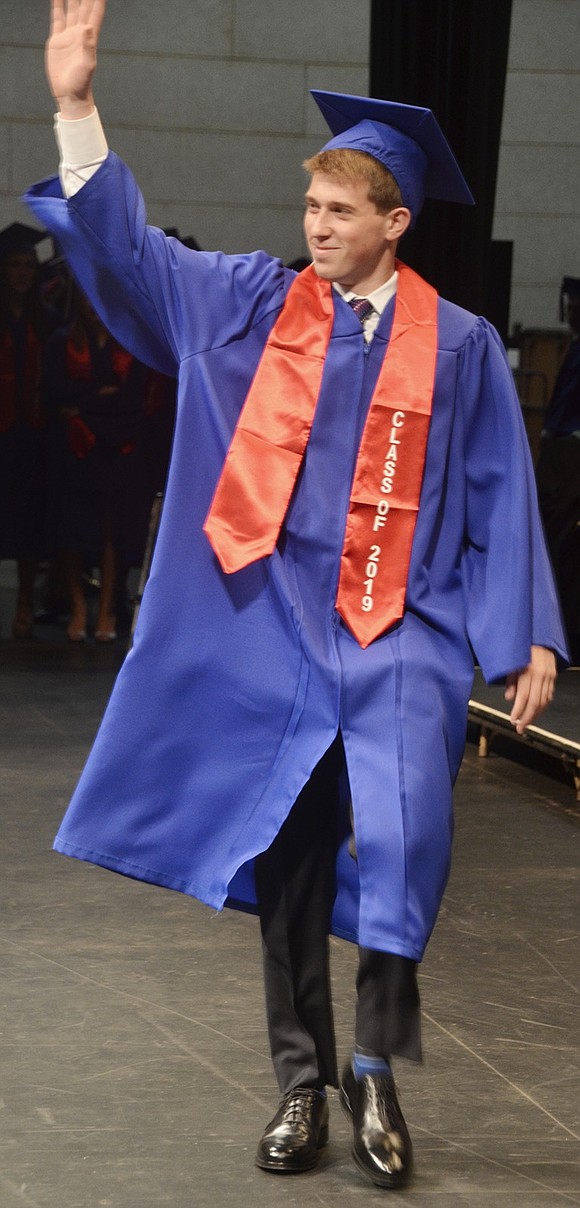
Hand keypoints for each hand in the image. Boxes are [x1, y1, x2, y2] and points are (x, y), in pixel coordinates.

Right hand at [46, 0, 106, 116]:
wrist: (69, 94)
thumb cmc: (81, 83)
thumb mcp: (87, 65)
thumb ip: (88, 46)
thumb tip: (87, 27)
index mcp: (90, 37)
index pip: (95, 13)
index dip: (98, 0)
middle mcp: (80, 32)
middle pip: (84, 6)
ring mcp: (68, 35)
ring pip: (71, 8)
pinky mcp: (57, 39)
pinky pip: (57, 17)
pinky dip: (57, 5)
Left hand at [504, 645, 555, 733]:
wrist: (539, 637)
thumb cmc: (522, 649)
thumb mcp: (511, 662)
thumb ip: (511, 680)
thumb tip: (509, 698)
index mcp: (529, 671)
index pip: (524, 697)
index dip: (518, 711)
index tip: (512, 720)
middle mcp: (541, 675)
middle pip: (535, 703)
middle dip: (527, 718)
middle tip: (520, 728)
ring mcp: (549, 676)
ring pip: (544, 701)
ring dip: (535, 715)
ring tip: (526, 723)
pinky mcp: (553, 676)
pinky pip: (549, 695)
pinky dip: (543, 706)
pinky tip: (537, 712)